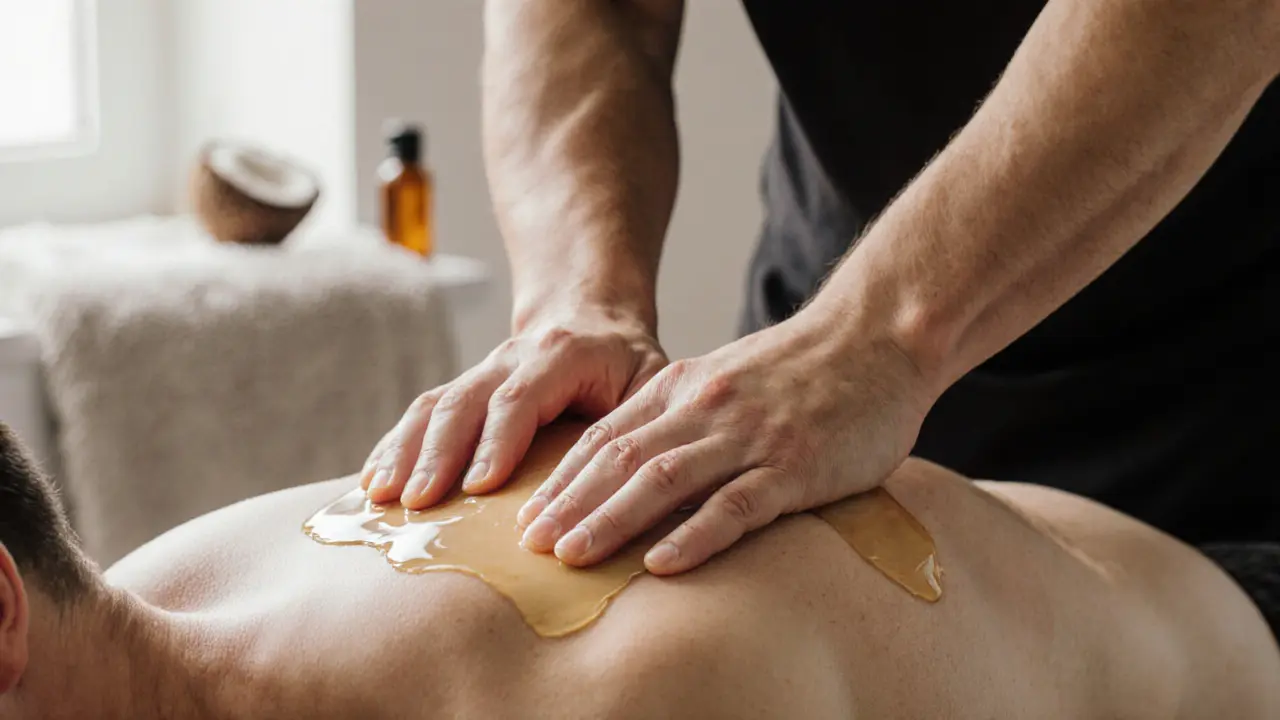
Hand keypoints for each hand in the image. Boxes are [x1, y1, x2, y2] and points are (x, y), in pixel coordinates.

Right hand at [361, 305, 666, 508]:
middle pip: (464, 402)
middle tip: (418, 503)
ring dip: (404, 452)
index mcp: (561, 355)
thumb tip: (648, 486)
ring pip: (433, 406)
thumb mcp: (650, 381)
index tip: (479, 487)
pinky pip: (420, 414)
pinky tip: (372, 483)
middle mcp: (511, 358)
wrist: (589, 317)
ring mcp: (480, 372)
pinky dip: (393, 448)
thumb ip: (643, 423)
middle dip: (437, 454)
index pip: (521, 398)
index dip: (498, 441)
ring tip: (382, 498)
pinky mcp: (462, 390)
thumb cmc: (628, 363)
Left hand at [516, 309, 933, 574]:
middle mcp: (705, 409)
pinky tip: (661, 563)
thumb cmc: (804, 369)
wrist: (879, 337)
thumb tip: (634, 466)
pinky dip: (695, 534)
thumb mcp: (728, 379)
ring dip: (611, 519)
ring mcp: (749, 437)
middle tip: (528, 547)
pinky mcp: (795, 465)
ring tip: (571, 557)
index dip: (562, 480)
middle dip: (569, 504)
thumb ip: (683, 416)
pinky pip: (736, 504)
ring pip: (664, 480)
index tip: (526, 518)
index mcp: (684, 388)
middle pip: (620, 460)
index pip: (606, 438)